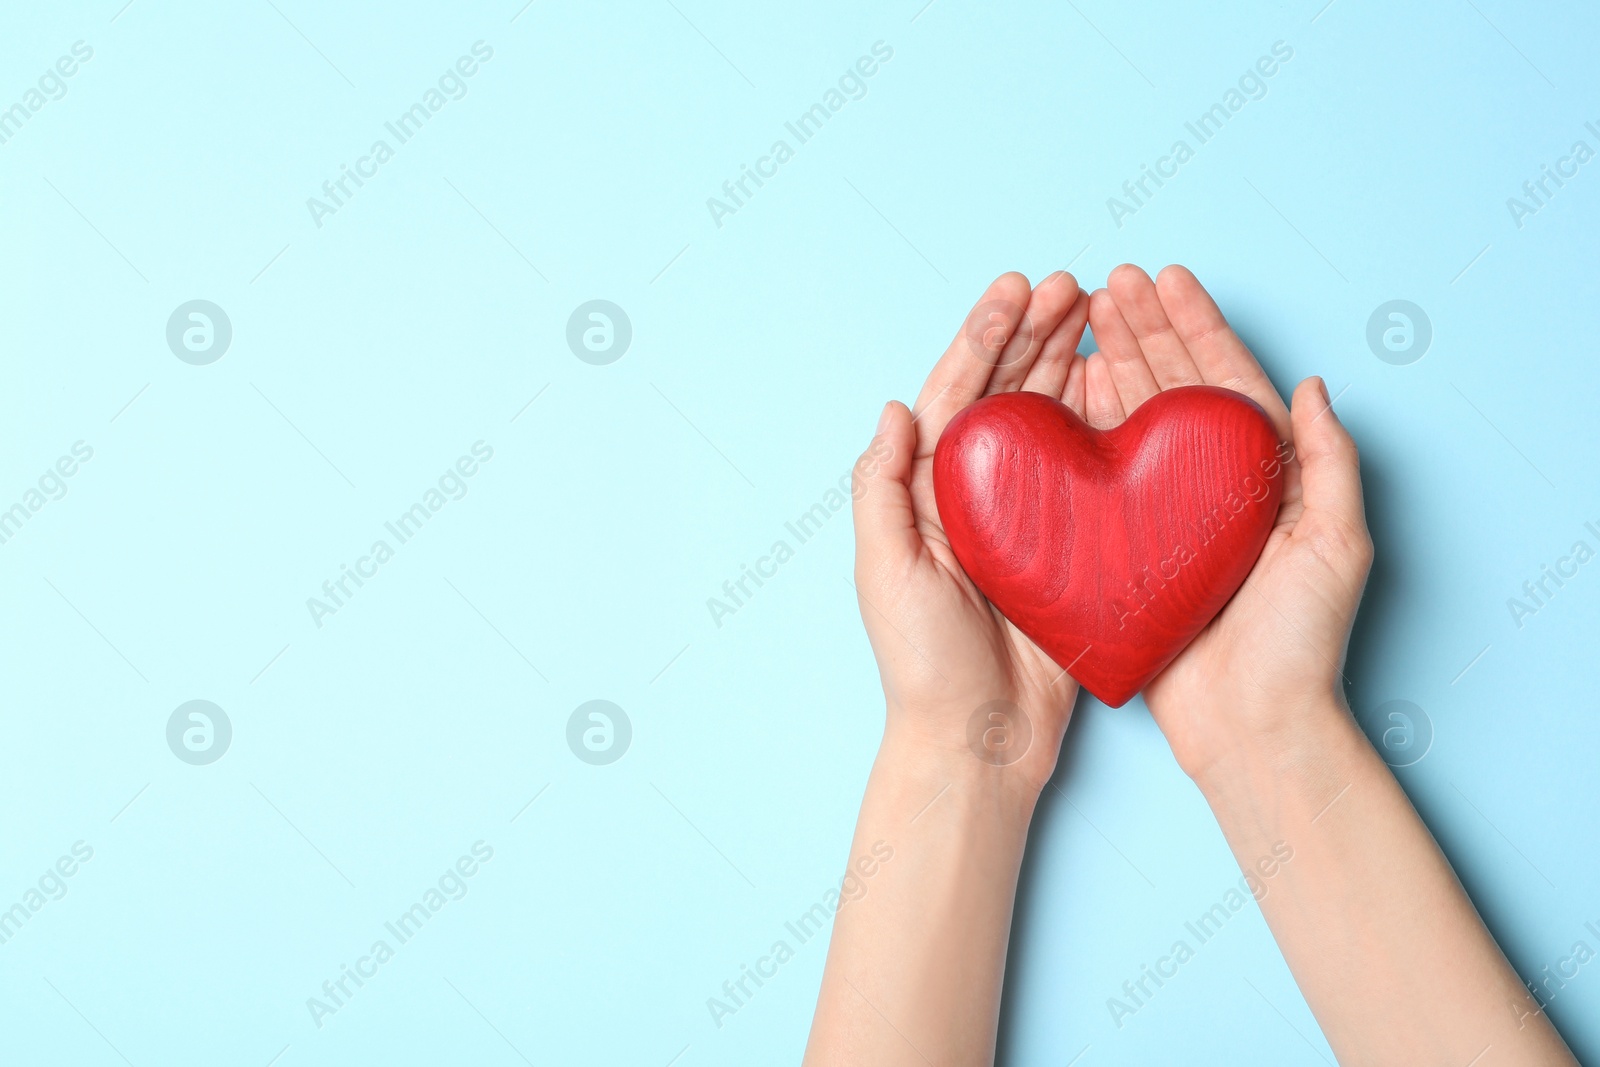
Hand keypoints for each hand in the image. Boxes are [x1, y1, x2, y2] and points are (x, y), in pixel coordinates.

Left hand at [852, 269, 1089, 789]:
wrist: (980, 740)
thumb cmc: (921, 663)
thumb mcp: (885, 571)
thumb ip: (883, 488)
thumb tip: (893, 407)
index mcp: (928, 492)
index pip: (956, 393)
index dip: (985, 336)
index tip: (1018, 287)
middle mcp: (976, 495)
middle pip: (1008, 393)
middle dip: (1037, 333)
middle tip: (1076, 284)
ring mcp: (1026, 519)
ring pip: (1051, 422)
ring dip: (1072, 364)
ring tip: (1102, 315)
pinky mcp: (1070, 549)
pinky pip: (1090, 473)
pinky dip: (1105, 427)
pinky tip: (1126, 390)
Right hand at [1082, 264, 1372, 778]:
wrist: (1251, 729)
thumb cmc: (1299, 643)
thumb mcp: (1336, 544)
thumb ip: (1329, 462)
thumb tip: (1314, 385)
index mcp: (1265, 476)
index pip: (1225, 380)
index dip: (1196, 325)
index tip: (1163, 278)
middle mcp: (1212, 487)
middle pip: (1174, 387)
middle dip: (1143, 329)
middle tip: (1107, 283)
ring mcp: (1166, 517)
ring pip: (1134, 421)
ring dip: (1111, 365)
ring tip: (1082, 317)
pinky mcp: (1127, 550)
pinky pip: (1102, 477)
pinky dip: (1083, 430)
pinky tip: (1060, 394)